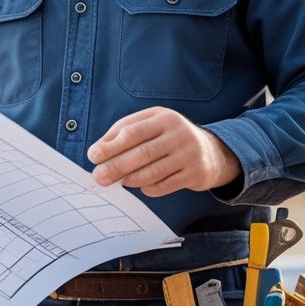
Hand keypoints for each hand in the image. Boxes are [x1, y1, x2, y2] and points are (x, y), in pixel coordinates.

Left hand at [87, 107, 240, 196]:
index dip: (110, 145)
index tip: (93, 156)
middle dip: (116, 167)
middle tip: (99, 177)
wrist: (212, 152)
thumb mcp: (151, 125)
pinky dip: (149, 188)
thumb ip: (123, 132)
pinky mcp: (195, 174)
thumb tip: (98, 150)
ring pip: (153, 172)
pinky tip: (142, 186)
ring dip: (131, 179)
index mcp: (163, 117)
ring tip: (119, 182)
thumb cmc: (169, 137)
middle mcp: (178, 133)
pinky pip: (165, 185)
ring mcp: (189, 154)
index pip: (132, 131)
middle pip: (141, 153)